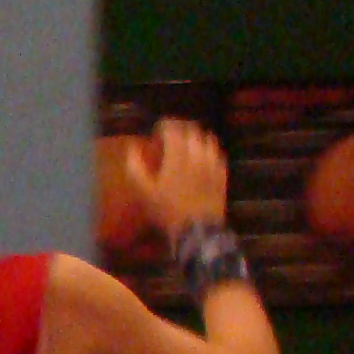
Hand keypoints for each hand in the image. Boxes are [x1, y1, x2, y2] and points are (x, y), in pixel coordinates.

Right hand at [133, 118, 231, 233]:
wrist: (197, 229)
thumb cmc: (167, 210)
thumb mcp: (144, 192)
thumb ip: (136, 168)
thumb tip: (131, 149)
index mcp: (176, 157)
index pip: (173, 130)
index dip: (164, 125)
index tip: (157, 127)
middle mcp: (197, 155)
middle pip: (192, 131)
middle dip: (181, 127)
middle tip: (172, 131)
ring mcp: (212, 164)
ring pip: (208, 140)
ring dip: (197, 136)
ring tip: (189, 140)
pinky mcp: (221, 173)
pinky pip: (218, 154)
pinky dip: (210, 149)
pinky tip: (204, 155)